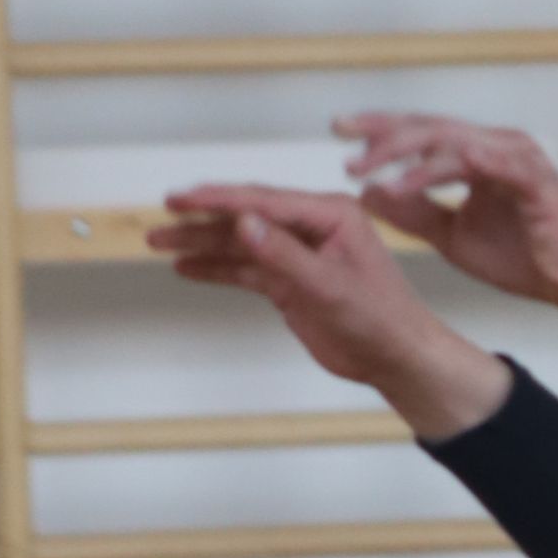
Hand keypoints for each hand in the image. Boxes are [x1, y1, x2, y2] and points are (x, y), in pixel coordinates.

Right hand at [146, 184, 505, 437]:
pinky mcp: (291, 282)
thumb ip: (285, 254)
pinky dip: (217, 269)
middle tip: (163, 215)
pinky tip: (187, 267)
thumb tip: (243, 222)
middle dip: (202, 218)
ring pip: (241, 244)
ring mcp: (300, 255)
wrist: (398, 358)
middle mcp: (313, 228)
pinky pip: (247, 270)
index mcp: (331, 214)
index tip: (182, 199)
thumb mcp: (330, 286)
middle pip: (246, 217)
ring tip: (159, 242)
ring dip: (202, 244)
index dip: (220, 199)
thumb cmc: (382, 319)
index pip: (265, 201)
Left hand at [334, 115, 557, 373]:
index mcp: (477, 156)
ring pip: (450, 140)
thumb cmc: (529, 258)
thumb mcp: (455, 237)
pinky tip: (411, 180)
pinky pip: (482, 164)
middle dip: (382, 133)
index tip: (339, 133)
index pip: (420, 134)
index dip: (379, 131)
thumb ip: (415, 214)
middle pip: (429, 127)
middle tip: (343, 142)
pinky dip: (444, 170)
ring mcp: (515, 157)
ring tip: (370, 170)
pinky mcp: (533, 178)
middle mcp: (494, 146)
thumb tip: (368, 194)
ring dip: (405, 153)